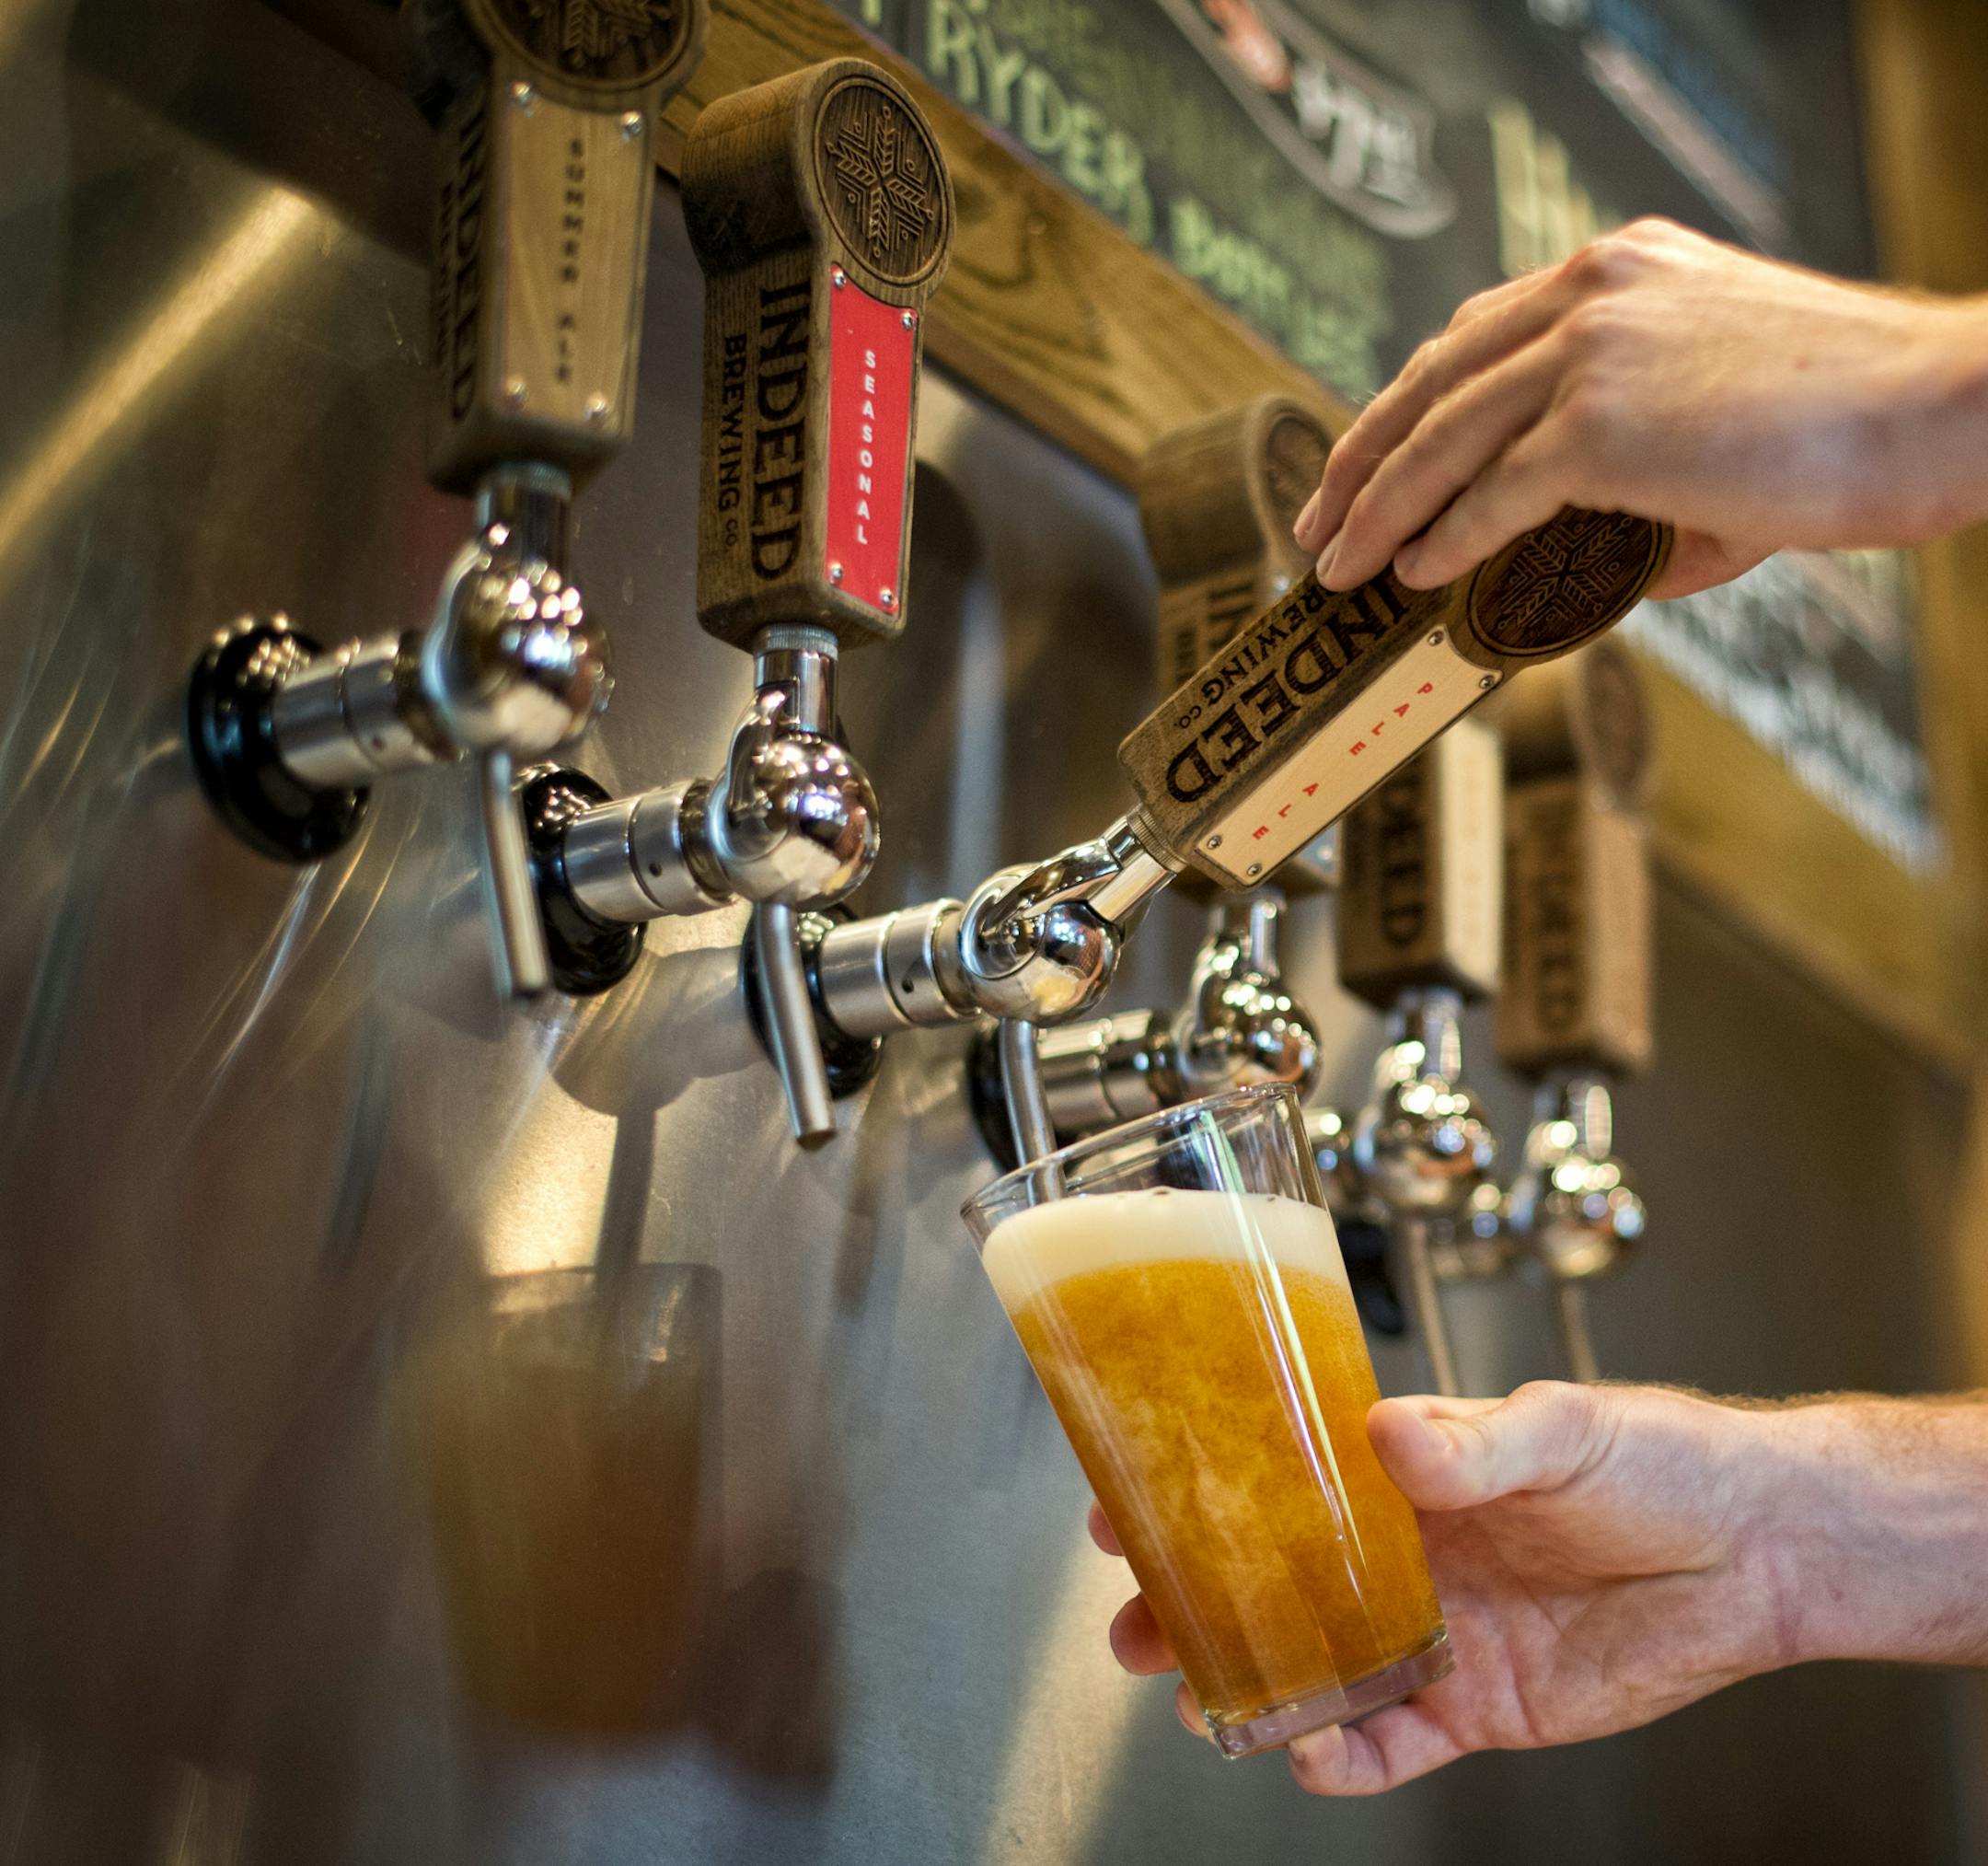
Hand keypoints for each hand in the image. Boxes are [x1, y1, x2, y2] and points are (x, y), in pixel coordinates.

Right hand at [1092, 1380, 1795, 1794]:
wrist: (1759, 1552)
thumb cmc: (1661, 1459)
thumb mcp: (1564, 1427)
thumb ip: (1475, 1443)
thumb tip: (1389, 1434)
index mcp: (1403, 1469)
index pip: (1275, 1473)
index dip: (1198, 1484)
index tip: (1128, 1495)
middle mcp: (1402, 1549)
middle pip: (1270, 1578)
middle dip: (1194, 1598)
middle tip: (1134, 1615)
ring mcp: (1431, 1630)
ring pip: (1311, 1664)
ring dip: (1248, 1682)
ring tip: (1200, 1695)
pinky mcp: (1474, 1705)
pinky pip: (1388, 1740)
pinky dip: (1341, 1757)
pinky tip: (1310, 1754)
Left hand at [1291, 218, 1987, 598]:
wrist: (1942, 408)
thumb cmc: (1851, 422)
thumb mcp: (1719, 426)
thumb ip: (1637, 477)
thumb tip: (1587, 560)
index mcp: (1616, 274)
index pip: (1472, 337)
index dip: (1404, 407)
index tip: (1364, 464)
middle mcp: (1591, 292)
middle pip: (1431, 379)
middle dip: (1361, 460)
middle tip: (1319, 525)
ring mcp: (1591, 352)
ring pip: (1442, 437)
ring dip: (1378, 510)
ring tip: (1340, 567)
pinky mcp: (1602, 424)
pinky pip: (1493, 494)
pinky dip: (1445, 539)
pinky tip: (1417, 574)